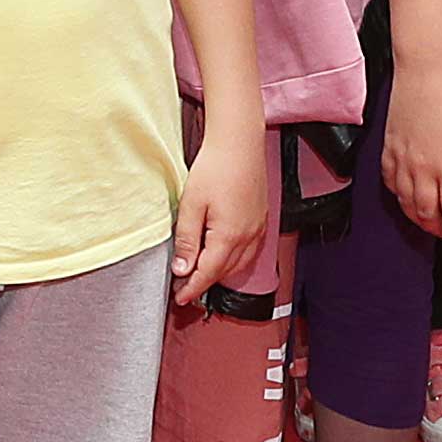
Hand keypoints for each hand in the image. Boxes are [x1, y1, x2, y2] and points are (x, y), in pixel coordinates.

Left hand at [175, 125, 274, 306]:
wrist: (239, 142)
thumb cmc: (215, 168)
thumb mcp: (191, 204)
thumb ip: (186, 239)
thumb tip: (182, 269)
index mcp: (229, 237)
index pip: (208, 273)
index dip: (193, 288)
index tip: (180, 298)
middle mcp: (248, 237)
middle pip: (224, 272)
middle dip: (204, 282)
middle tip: (184, 285)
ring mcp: (258, 229)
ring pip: (239, 264)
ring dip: (220, 272)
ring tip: (199, 272)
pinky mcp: (261, 219)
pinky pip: (249, 251)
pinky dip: (233, 259)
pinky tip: (220, 253)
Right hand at [384, 57, 441, 247]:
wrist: (427, 70)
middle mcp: (423, 168)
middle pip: (427, 214)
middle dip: (439, 229)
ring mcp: (402, 159)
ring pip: (406, 203)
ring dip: (418, 218)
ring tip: (430, 222)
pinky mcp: (389, 148)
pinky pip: (390, 183)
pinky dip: (399, 197)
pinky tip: (408, 197)